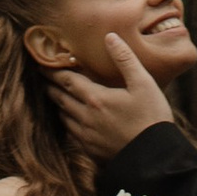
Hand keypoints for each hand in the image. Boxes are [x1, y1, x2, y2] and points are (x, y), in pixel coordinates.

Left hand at [50, 31, 174, 158]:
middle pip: (61, 98)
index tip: (41, 63)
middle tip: (42, 78)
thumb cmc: (152, 118)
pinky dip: (66, 121)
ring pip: (64, 116)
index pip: (67, 81)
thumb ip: (125, 58)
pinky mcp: (91, 151)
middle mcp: (86, 117)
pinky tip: (70, 120)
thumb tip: (110, 36)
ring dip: (58, 104)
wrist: (155, 159)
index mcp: (96, 99)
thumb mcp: (143, 83)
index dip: (53, 71)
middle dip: (51, 86)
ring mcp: (87, 136)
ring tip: (54, 95)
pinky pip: (71, 133)